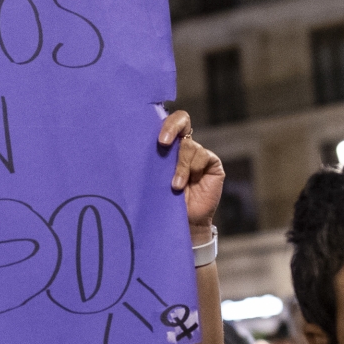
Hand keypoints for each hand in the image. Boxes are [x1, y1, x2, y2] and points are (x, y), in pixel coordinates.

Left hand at [158, 110, 223, 242]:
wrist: (182, 222)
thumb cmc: (162, 200)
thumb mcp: (152, 179)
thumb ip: (150, 162)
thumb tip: (131, 148)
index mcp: (166, 144)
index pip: (166, 121)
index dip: (164, 123)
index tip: (157, 138)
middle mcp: (183, 144)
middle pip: (181, 121)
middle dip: (171, 129)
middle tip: (163, 143)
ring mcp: (199, 153)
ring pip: (189, 147)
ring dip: (180, 167)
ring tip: (175, 186)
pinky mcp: (212, 163)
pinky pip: (203, 158)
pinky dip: (193, 170)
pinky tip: (187, 185)